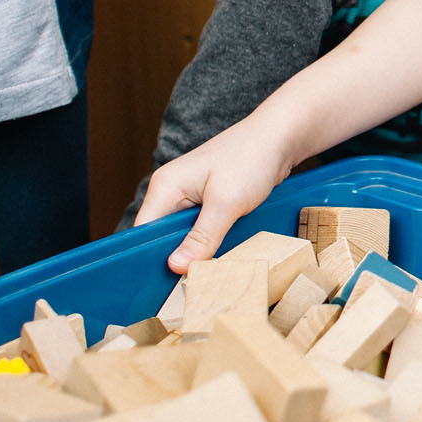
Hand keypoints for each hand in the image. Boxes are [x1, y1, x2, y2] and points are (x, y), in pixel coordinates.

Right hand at [132, 118, 291, 272]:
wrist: (279, 137)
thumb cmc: (251, 158)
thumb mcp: (226, 203)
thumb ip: (202, 237)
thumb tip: (175, 267)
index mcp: (165, 187)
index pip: (143, 232)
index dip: (152, 257)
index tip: (165, 283)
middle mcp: (172, 191)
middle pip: (161, 236)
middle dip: (177, 257)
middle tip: (194, 279)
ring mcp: (190, 196)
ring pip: (183, 235)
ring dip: (196, 250)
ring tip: (210, 268)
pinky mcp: (208, 201)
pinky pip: (200, 229)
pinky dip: (209, 241)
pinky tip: (221, 252)